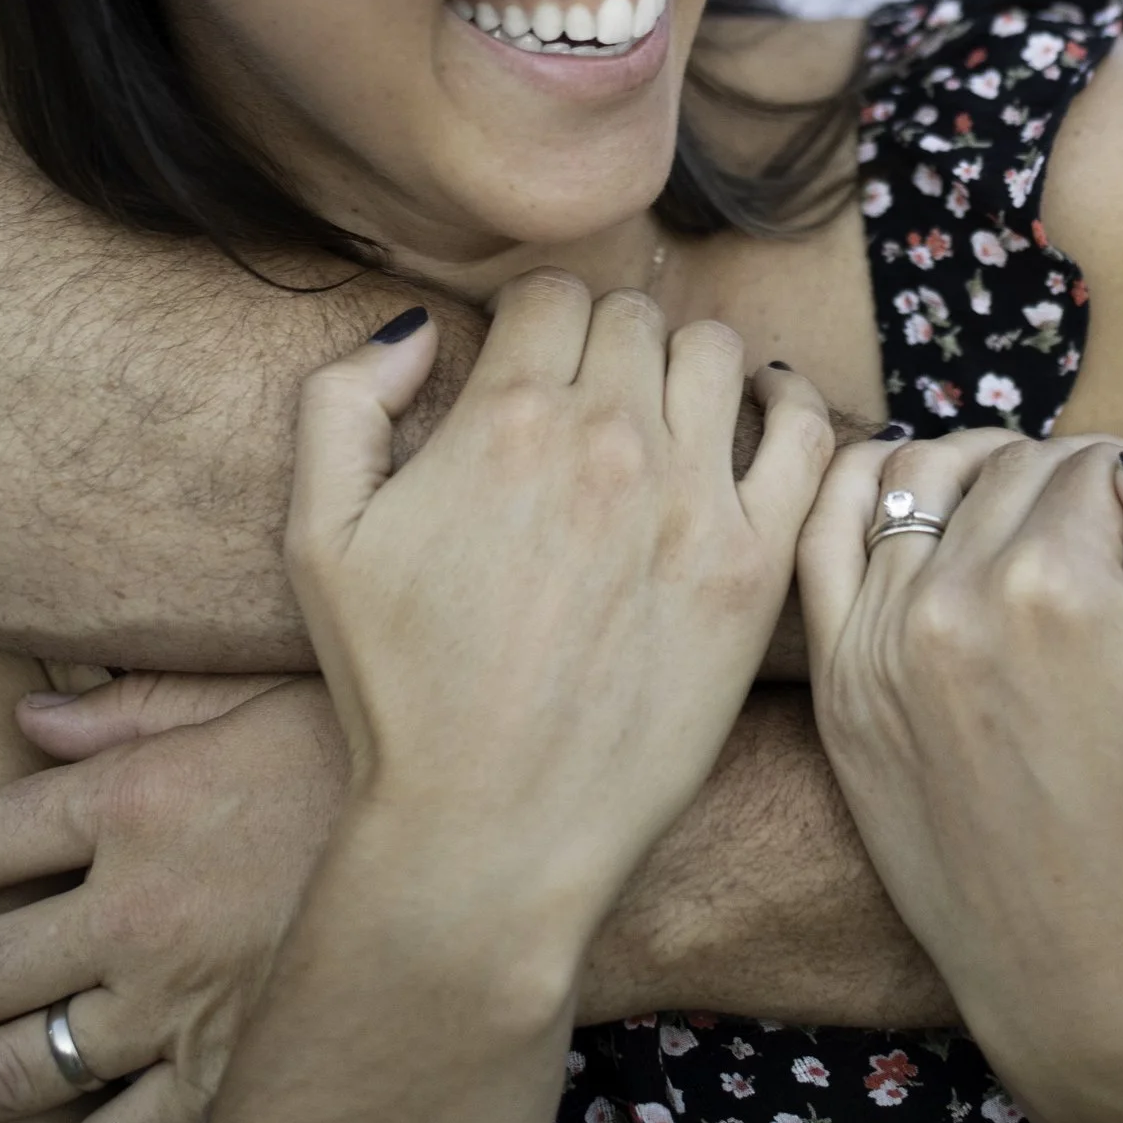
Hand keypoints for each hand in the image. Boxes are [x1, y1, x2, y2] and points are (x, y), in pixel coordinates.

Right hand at [289, 277, 830, 968]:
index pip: (549, 293)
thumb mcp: (319, 539)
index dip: (537, 320)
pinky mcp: (755, 564)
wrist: (488, 829)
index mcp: (505, 418)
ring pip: (716, 352)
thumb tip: (416, 325)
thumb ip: (342, 403)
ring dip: (687, 365)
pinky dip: (786, 402)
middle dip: (607, 341)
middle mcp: (607, 439)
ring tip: (665, 413)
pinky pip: (803, 432)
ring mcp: (692, 498)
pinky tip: (761, 413)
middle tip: (592, 400)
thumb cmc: (398, 693)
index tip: (533, 364)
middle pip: (632, 316)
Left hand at [796, 428, 1122, 1109]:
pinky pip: (824, 540)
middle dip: (1070, 474)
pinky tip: (913, 494)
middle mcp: (949, 602)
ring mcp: (878, 645)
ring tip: (1024, 494)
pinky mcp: (837, 688)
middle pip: (1010, 470)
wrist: (1089, 973)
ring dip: (977, 468)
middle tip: (1110, 505)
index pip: (1095, 466)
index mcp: (1053, 588)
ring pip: (916, 482)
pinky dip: (864, 492)